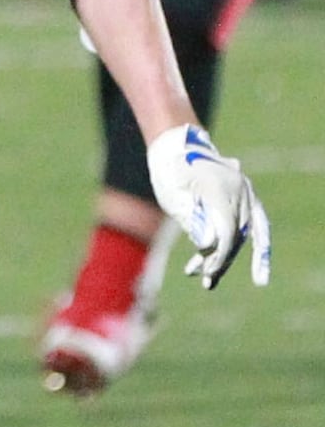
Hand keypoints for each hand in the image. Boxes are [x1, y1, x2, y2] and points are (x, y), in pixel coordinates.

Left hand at [147, 124, 271, 289]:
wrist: (176, 146)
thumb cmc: (169, 171)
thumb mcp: (174, 195)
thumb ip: (192, 219)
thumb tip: (209, 246)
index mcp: (219, 186)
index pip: (226, 228)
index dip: (218, 252)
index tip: (207, 270)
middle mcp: (239, 188)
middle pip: (236, 234)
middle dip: (221, 260)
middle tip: (206, 281)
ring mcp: (246, 192)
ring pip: (244, 233)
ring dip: (228, 256)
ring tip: (209, 280)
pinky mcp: (247, 197)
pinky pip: (258, 225)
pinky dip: (255, 246)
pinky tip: (253, 269)